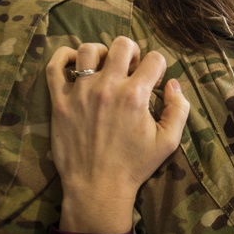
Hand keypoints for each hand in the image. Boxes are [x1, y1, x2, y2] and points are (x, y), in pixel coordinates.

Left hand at [46, 36, 188, 233]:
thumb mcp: (168, 142)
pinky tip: (75, 63)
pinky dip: (64, 57)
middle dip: (133, 53)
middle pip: (123, 45)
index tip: (153, 81)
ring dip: (101, 54)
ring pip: (89, 49)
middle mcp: (108, 88)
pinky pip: (54, 66)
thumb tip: (173, 84)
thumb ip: (178, 109)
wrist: (97, 188)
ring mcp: (80, 92)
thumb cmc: (134, 166)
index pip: (154, 59)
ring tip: (104, 68)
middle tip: (130, 71)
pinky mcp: (59, 101)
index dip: (158, 67)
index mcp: (135, 96)